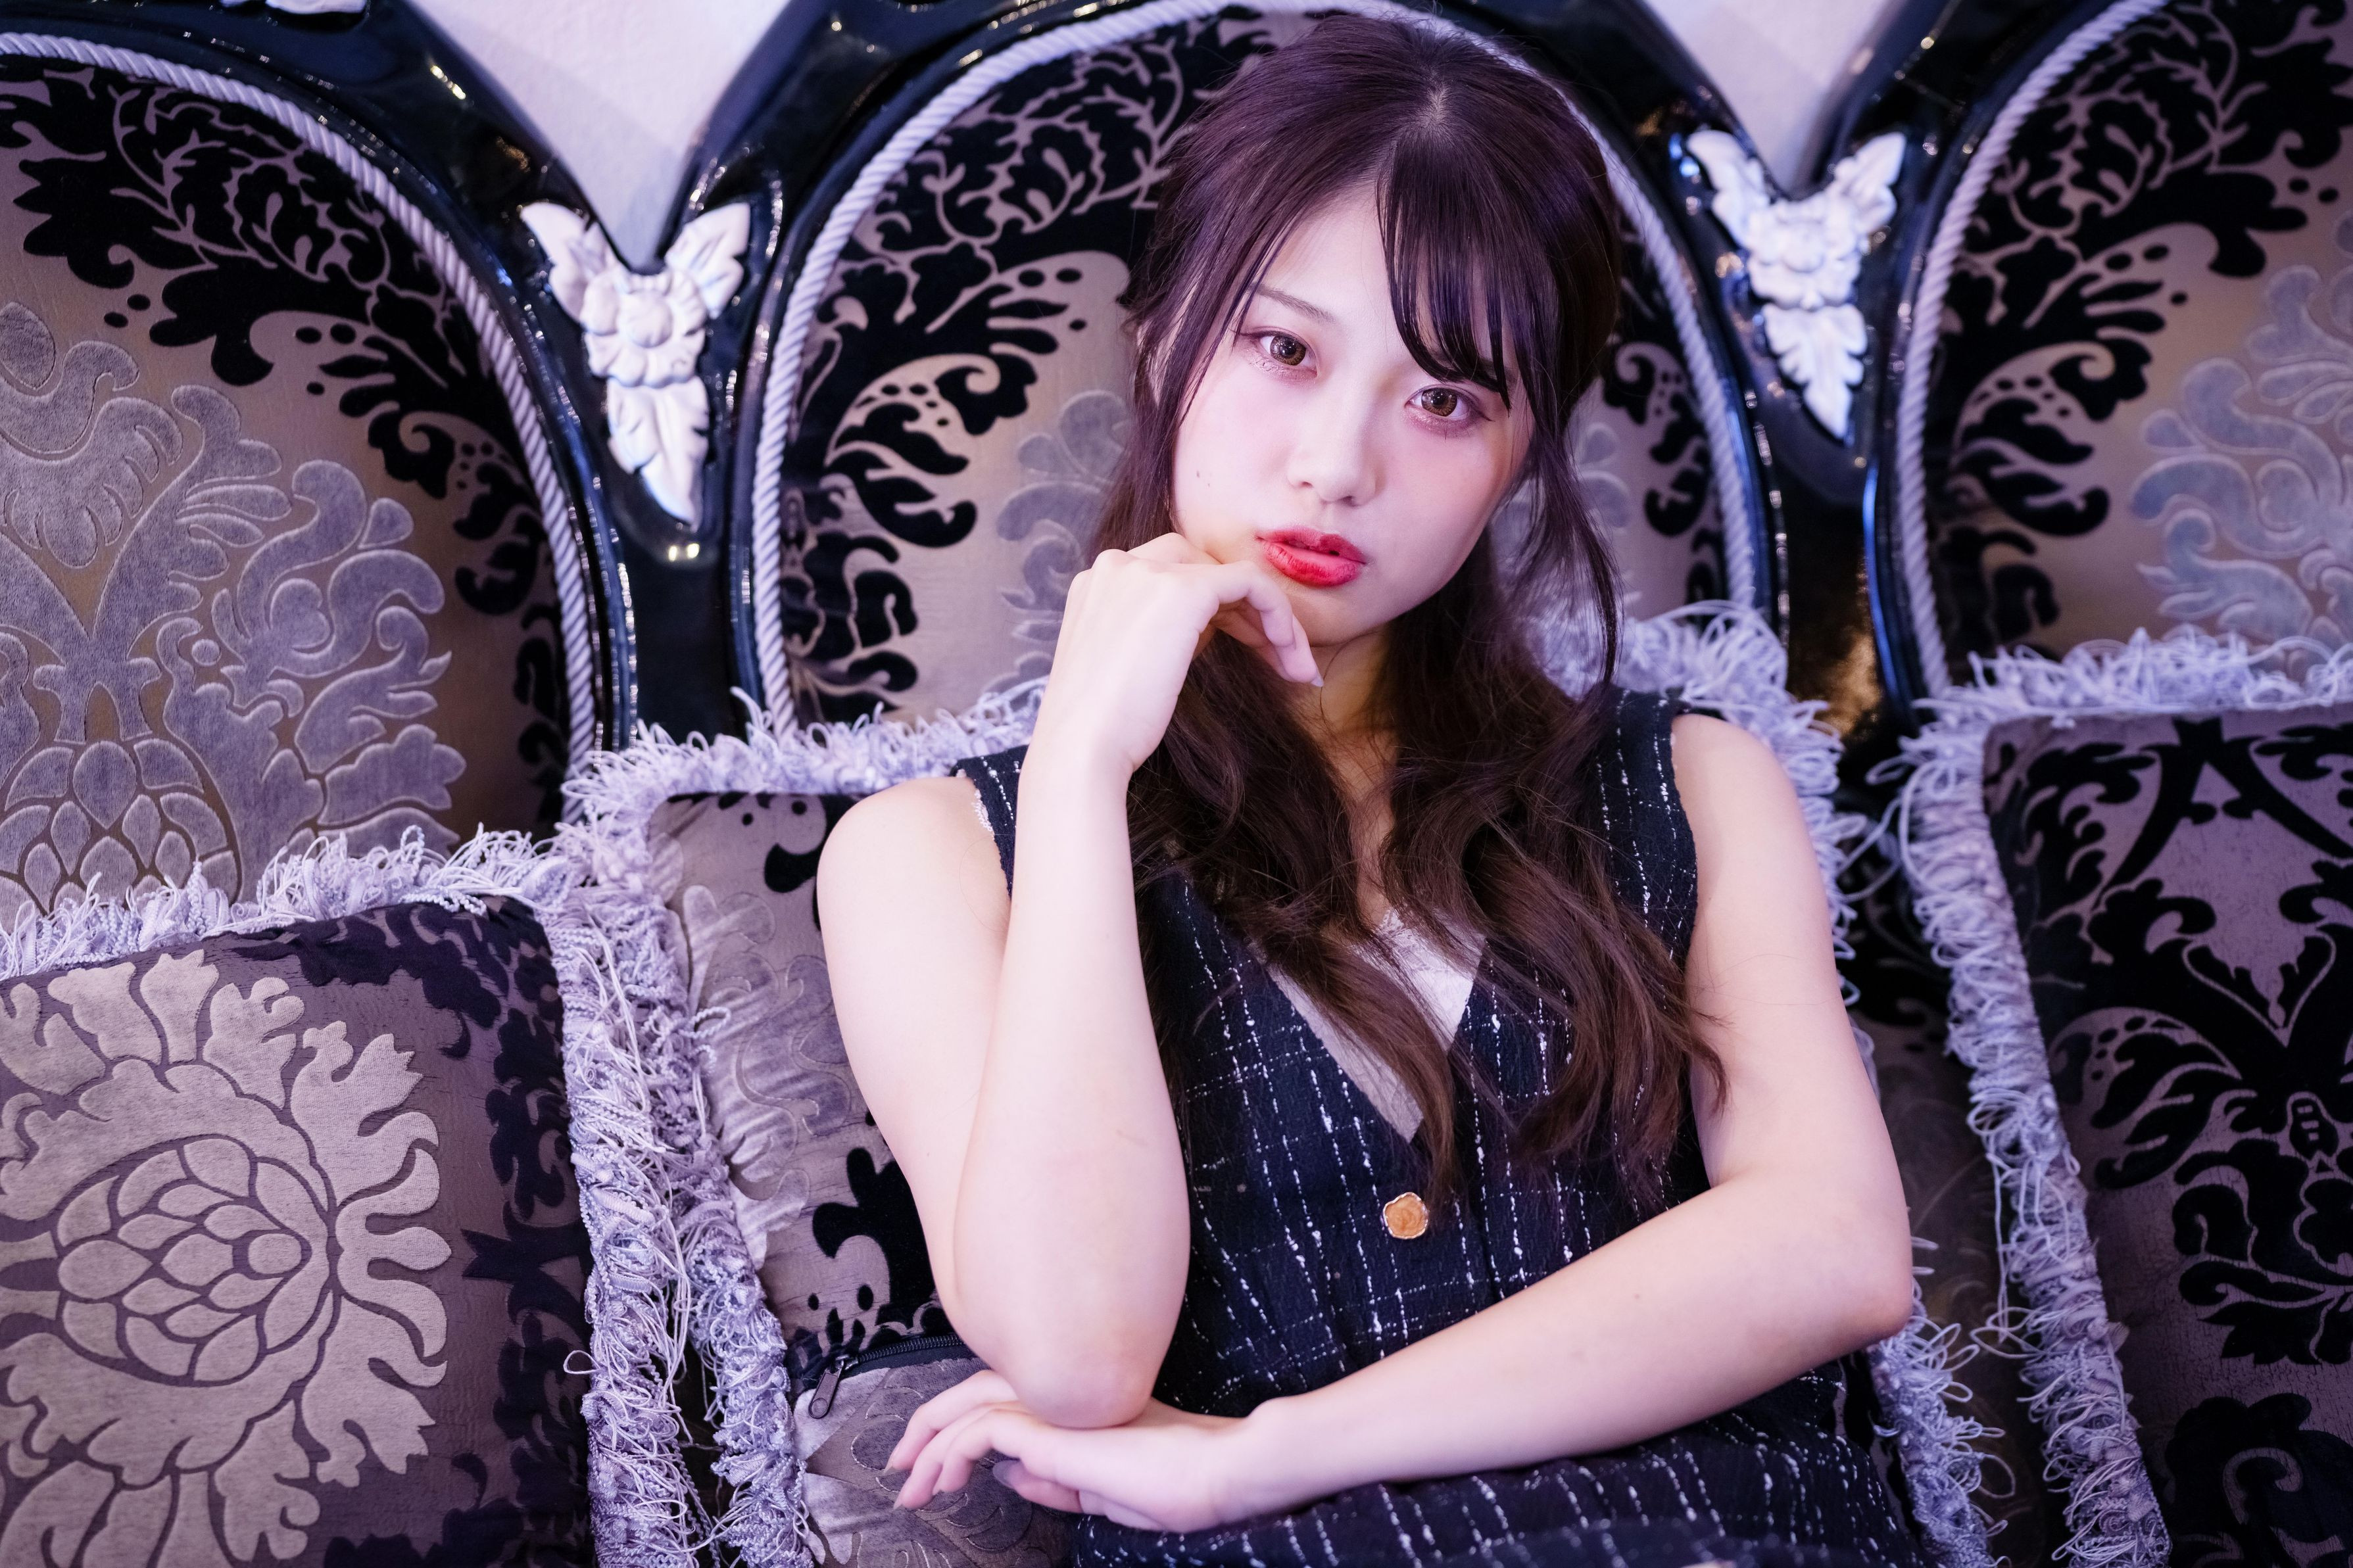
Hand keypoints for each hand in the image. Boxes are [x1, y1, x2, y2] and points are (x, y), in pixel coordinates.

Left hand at [887, 1368, 1273, 1532]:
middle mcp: (1059, 1394)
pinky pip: (982, 1428)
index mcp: (1073, 1406)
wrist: (1216, 1474)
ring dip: (929, 1446)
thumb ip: (1053, 1479)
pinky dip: (953, 1451)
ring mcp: (1057, 1404)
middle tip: (898, 1468)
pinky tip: (943, 1479)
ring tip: (909, 1485)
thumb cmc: (1175, 1483)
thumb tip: (1006, 1474)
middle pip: (973, 1393)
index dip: (960, 1433)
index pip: (1002, 1403)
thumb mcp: (1100, 1491)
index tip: (938, 1474)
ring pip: (968, 1405)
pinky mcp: (1054, 1424)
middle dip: (926, 1431)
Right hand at [1030, 531, 1320, 781]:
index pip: (1174, 575)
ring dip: (1273, 619)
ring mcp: (1146, 572)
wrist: (1083, 748)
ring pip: (1232, 576)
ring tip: (1297, 668)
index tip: (1253, 654)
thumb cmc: (1104, 727)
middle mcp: (1117, 565)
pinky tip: (1290, 656)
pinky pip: (1251, 584)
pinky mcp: (1182, 589)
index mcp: (1098, 583)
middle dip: (1249, 612)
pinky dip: (1279, 615)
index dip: (1222, 612)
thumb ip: (1161, 634)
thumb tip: (1216, 628)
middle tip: (1281, 661)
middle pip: (1205, 569)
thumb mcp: (1130, 666)